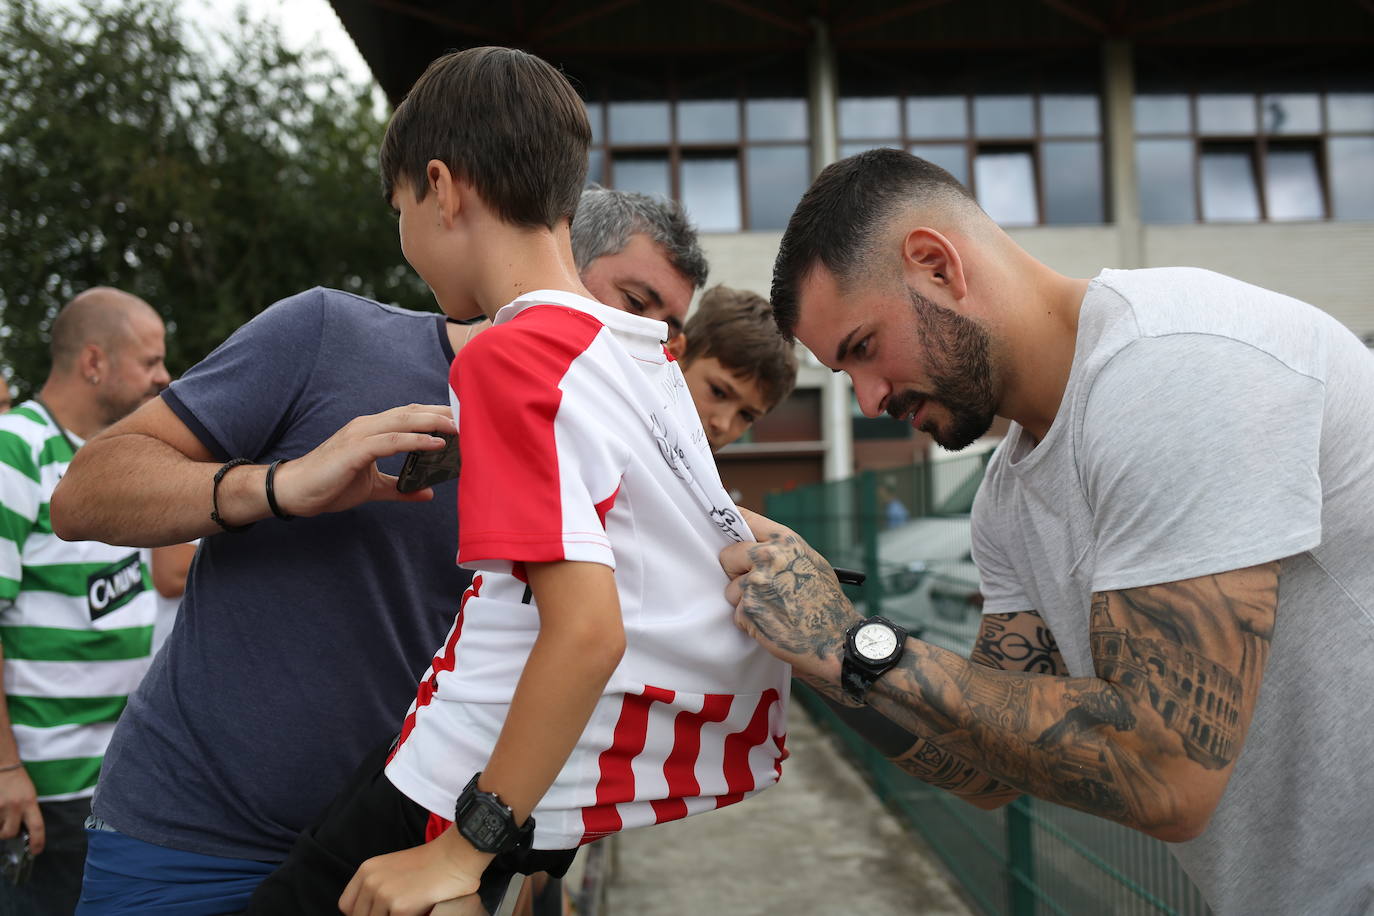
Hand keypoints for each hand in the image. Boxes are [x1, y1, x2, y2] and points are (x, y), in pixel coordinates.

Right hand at [0, 767, 44, 854]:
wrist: (3, 765)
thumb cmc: (18, 782)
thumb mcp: (29, 796)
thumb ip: (28, 813)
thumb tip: (24, 832)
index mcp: (29, 802)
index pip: (37, 827)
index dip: (38, 842)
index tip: (36, 851)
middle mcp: (15, 806)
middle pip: (10, 833)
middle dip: (8, 833)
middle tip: (7, 824)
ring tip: (1, 814)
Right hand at [274, 404, 456, 517]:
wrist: (295, 492)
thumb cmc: (330, 485)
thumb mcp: (373, 488)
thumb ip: (399, 488)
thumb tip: (428, 493)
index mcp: (371, 430)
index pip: (409, 415)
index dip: (436, 414)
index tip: (463, 419)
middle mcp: (367, 426)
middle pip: (412, 412)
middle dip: (442, 413)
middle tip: (470, 417)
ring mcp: (360, 435)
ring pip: (403, 421)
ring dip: (434, 423)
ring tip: (460, 428)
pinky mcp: (354, 450)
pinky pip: (390, 441)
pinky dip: (415, 441)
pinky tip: (436, 444)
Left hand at [338, 828, 487, 915]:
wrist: (456, 855)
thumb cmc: (431, 863)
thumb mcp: (393, 868)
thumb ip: (377, 887)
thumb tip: (371, 912)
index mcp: (367, 871)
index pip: (347, 906)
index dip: (361, 914)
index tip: (377, 914)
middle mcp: (371, 882)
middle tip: (397, 912)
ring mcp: (384, 895)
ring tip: (410, 911)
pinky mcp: (401, 908)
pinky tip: (419, 912)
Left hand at [721, 507, 861, 682]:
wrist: (835, 639)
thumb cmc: (826, 601)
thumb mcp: (811, 562)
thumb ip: (781, 550)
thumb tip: (751, 544)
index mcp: (784, 541)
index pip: (743, 519)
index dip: (729, 524)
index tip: (717, 524)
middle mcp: (768, 558)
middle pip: (728, 556)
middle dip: (736, 571)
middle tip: (755, 584)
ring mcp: (756, 583)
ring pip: (731, 589)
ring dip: (745, 602)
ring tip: (773, 609)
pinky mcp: (749, 609)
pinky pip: (737, 613)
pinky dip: (751, 622)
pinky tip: (773, 623)